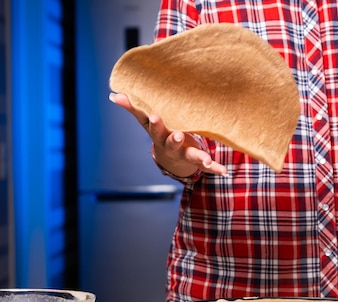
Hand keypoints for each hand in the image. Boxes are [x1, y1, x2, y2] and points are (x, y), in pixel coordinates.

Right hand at [109, 93, 227, 176]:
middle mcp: (170, 145)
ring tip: (206, 160)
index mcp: (159, 133)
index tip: (155, 115)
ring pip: (190, 156)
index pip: (153, 127)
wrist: (172, 158)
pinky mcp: (196, 160)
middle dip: (173, 139)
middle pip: (170, 142)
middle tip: (178, 135)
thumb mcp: (146, 121)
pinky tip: (224, 171)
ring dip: (198, 157)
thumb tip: (114, 94)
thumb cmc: (160, 132)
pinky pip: (206, 166)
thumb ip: (133, 108)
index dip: (154, 122)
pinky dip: (214, 168)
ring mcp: (184, 154)